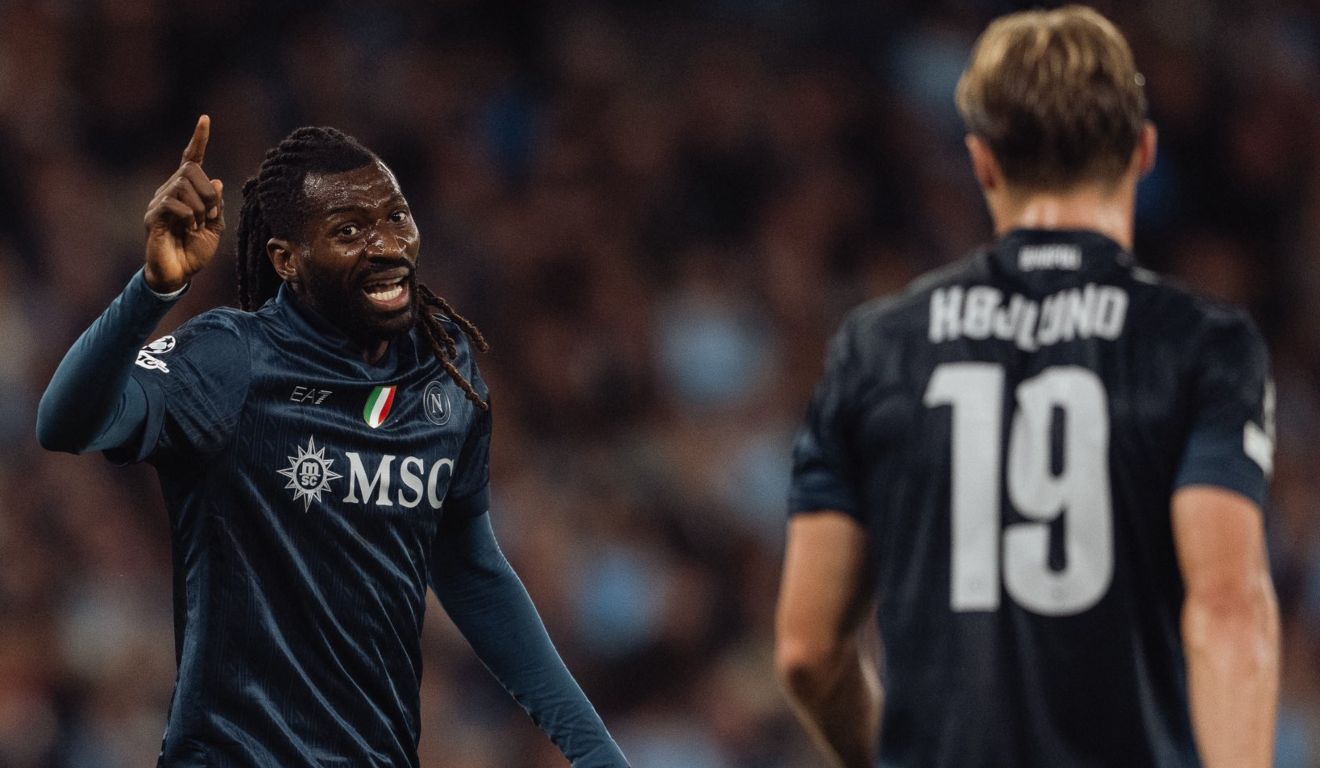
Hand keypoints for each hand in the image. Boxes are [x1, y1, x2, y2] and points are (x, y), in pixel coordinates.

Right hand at [143, 115, 224, 292]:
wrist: (179, 274)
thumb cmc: (195, 251)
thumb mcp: (215, 228)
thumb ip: (217, 206)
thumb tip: (217, 181)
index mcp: (187, 191)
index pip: (191, 159)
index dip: (199, 139)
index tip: (205, 118)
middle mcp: (170, 190)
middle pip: (191, 170)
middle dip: (208, 193)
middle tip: (209, 216)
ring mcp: (159, 202)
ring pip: (183, 185)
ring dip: (200, 208)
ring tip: (196, 226)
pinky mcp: (152, 216)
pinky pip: (173, 203)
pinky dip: (188, 216)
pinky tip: (187, 228)